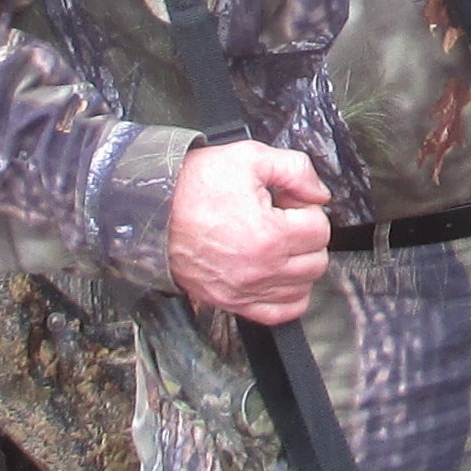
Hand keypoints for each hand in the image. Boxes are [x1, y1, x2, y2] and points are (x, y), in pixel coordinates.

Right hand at [167, 138, 333, 320]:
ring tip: (276, 242)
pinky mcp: (231, 302)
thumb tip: (319, 192)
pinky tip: (279, 274)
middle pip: (316, 260)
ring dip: (299, 264)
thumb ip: (295, 169)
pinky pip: (280, 313)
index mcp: (269, 234)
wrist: (150, 210)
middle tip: (284, 219)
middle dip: (306, 236)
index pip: (319, 229)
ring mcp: (245, 290)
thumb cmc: (193, 185)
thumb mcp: (248, 157)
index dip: (307, 208)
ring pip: (303, 287)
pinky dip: (289, 297)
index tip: (288, 200)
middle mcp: (260, 269)